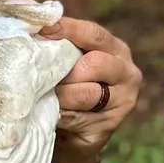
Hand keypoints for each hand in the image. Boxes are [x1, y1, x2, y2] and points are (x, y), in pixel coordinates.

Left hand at [49, 15, 141, 155]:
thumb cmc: (69, 90)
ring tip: (48, 97)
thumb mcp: (70, 64)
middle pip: (93, 63)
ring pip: (85, 93)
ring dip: (60, 96)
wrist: (72, 135)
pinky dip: (60, 116)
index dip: (68, 30)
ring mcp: (123, 101)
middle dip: (65, 72)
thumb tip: (37, 27)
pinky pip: (78, 117)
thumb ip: (62, 47)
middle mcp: (126, 72)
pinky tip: (53, 115)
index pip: (94, 34)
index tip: (43, 29)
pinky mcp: (111, 125)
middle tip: (48, 79)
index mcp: (116, 50)